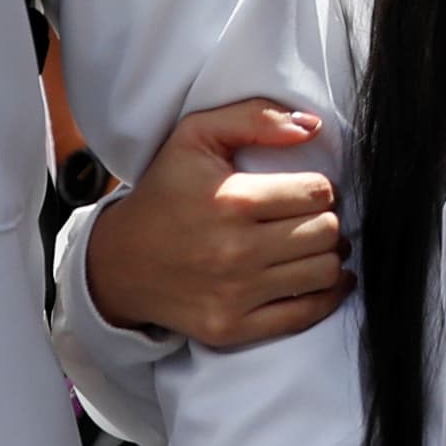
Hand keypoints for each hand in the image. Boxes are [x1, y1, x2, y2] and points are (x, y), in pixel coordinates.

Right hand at [83, 101, 348, 346]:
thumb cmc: (164, 192)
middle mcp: (236, 251)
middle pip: (327, 232)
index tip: (306, 191)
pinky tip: (322, 278)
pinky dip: (325, 296)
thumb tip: (312, 127)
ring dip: (328, 255)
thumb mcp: (196, 136)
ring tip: (313, 246)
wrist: (117, 263)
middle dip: (327, 220)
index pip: (318, 193)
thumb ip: (256, 117)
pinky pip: (305, 315)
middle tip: (312, 219)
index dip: (322, 188)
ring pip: (325, 272)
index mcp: (233, 201)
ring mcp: (234, 294)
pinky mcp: (230, 328)